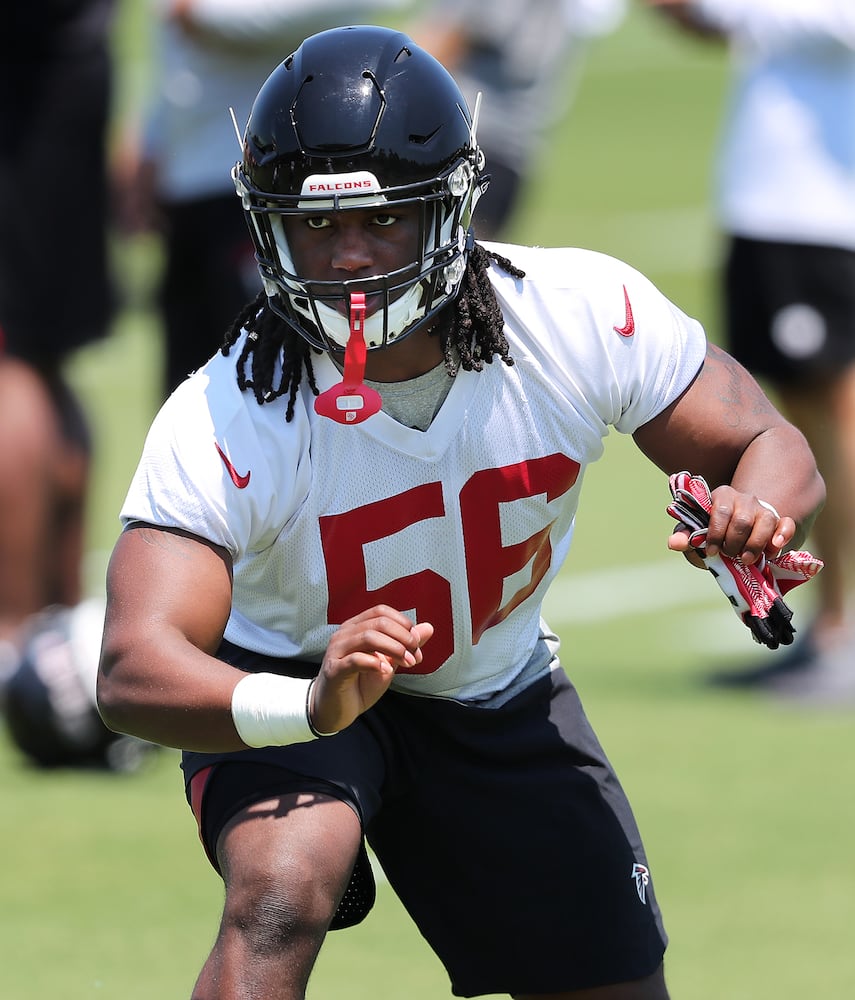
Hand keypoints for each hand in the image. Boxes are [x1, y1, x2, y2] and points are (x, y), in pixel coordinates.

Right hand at [310, 606, 433, 733]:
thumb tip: (429, 627)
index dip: (403, 624)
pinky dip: (375, 663)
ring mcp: (337, 651)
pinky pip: (355, 660)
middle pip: (378, 622)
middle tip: (416, 656)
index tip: (417, 644)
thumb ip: (405, 646)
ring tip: (407, 663)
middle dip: (403, 638)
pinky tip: (386, 671)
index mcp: (356, 627)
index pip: (381, 612)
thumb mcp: (388, 663)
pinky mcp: (333, 670)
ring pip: (368, 637)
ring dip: (394, 649)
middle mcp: (344, 634)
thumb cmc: (360, 684)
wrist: (335, 710)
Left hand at [666, 472, 822, 648]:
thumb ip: (685, 537)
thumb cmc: (714, 533)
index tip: (712, 552)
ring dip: (755, 545)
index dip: (715, 534)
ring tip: (745, 560)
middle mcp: (744, 499)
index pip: (719, 511)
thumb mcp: (697, 534)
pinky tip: (774, 548)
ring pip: (765, 522)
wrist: (737, 532)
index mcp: (721, 497)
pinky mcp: (778, 521)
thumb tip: (673, 543)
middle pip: (742, 520)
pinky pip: (786, 524)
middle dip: (734, 543)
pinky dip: (782, 535)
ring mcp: (762, 509)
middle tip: (729, 556)